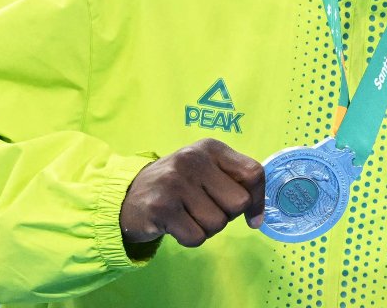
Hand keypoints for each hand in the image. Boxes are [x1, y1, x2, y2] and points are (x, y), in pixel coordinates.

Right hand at [120, 138, 265, 247]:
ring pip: (218, 223)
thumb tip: (258, 219)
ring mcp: (175, 182)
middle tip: (205, 209)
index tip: (252, 216)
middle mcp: (193, 160)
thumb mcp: (206, 171)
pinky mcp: (161, 207)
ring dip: (207, 228)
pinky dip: (190, 238)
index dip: (258, 199)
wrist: (128, 196)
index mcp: (211, 148)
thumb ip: (235, 183)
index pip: (253, 173)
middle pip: (239, 203)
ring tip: (188, 215)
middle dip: (227, 215)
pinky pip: (196, 237)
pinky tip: (176, 225)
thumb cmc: (178, 185)